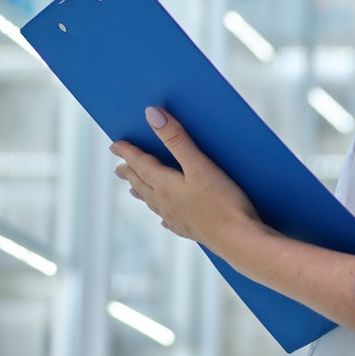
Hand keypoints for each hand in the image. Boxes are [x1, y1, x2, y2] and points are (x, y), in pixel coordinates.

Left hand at [111, 108, 262, 252]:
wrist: (239, 240)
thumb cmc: (222, 202)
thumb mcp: (199, 164)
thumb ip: (176, 139)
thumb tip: (152, 115)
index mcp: (164, 185)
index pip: (140, 164)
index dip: (127, 152)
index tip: (114, 146)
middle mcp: (166, 203)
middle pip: (142, 184)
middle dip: (130, 174)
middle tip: (119, 169)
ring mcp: (178, 218)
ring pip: (153, 203)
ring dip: (142, 193)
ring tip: (134, 190)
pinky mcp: (192, 230)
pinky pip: (170, 221)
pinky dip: (163, 215)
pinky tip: (164, 219)